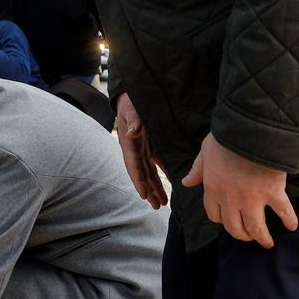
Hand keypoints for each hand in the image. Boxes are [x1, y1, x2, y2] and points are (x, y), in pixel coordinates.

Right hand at [115, 94, 168, 208]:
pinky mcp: (150, 145)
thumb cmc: (131, 100)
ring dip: (155, 186)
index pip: (133, 165)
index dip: (138, 181)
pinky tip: (169, 184)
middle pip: (141, 174)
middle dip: (148, 190)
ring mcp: (142, 148)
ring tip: (162, 203)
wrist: (133, 93)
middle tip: (156, 206)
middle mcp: (135, 148)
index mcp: (129, 143)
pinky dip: (161, 174)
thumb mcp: (130, 108)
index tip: (143, 195)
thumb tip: (133, 132)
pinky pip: (156, 163)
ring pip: (149, 172)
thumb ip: (133, 119)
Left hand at [182, 133, 296, 247]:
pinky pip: (283, 212)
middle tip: (249, 237)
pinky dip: (290, 220)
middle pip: (234, 227)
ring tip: (267, 242)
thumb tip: (186, 182)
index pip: (214, 215)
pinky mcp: (273, 193)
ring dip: (261, 237)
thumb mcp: (205, 152)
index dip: (222, 220)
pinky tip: (293, 226)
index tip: (228, 221)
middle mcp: (231, 199)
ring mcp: (253, 198)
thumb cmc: (226, 139)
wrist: (250, 131)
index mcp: (213, 189)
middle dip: (242, 235)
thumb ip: (197, 170)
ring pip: (256, 227)